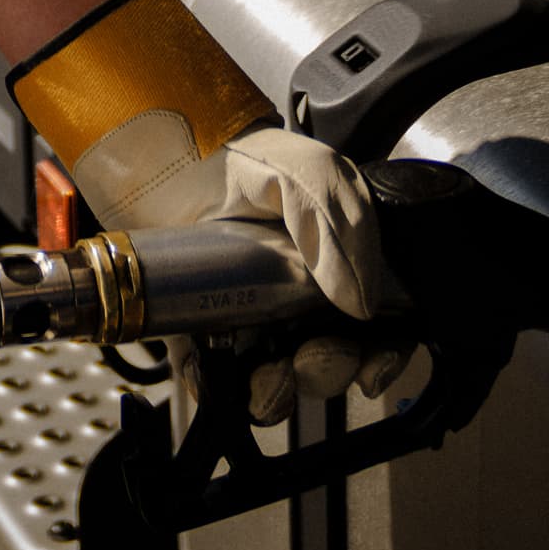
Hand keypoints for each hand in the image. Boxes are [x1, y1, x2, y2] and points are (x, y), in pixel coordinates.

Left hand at [203, 130, 412, 422]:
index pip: (378, 328)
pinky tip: (216, 373)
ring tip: (271, 376)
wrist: (167, 156)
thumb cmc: (244, 161)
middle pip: (330, 363)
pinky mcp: (200, 332)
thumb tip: (361, 304)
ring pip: (277, 383)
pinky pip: (213, 380)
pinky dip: (216, 388)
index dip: (382, 356)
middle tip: (314, 357)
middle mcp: (298, 301)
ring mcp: (249, 320)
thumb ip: (344, 228)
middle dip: (329, 372)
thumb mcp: (310, 175)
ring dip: (281, 392)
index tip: (372, 366)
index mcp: (337, 268)